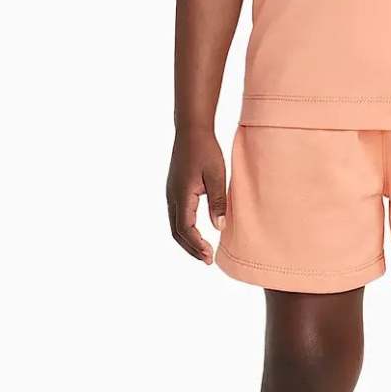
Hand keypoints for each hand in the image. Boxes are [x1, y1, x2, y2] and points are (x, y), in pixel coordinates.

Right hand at [167, 128, 226, 263]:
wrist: (191, 130)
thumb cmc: (206, 150)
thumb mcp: (217, 175)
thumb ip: (217, 202)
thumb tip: (219, 227)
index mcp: (181, 195)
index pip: (185, 229)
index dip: (196, 246)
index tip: (209, 257)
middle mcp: (172, 197)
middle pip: (176, 232)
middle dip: (191, 248)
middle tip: (207, 260)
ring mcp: (171, 194)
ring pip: (175, 225)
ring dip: (187, 241)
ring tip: (203, 252)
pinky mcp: (174, 190)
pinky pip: (176, 216)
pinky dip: (185, 230)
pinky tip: (197, 232)